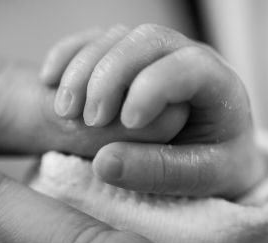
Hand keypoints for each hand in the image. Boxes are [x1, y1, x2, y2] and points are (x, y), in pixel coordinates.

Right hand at [40, 24, 266, 198]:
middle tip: (89, 119)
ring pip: (116, 37)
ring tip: (65, 112)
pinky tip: (49, 80)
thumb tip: (104, 163)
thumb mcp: (201, 179)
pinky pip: (94, 40)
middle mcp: (187, 57)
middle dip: (110, 75)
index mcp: (218, 84)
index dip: (153, 86)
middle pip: (146, 41)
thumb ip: (160, 172)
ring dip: (83, 68)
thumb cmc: (215, 166)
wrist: (213, 154)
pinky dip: (69, 55)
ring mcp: (156, 53)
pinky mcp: (128, 56)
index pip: (188, 66)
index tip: (127, 121)